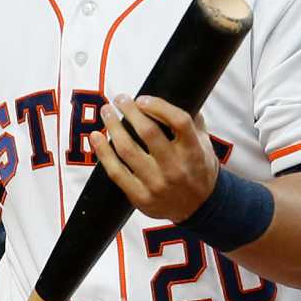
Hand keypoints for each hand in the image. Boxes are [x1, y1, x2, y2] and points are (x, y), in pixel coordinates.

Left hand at [90, 93, 220, 222]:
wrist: (200, 207)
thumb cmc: (199, 169)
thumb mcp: (205, 145)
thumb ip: (193, 121)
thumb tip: (177, 93)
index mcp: (194, 152)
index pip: (179, 121)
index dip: (158, 106)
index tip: (143, 99)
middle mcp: (176, 168)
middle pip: (148, 132)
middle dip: (130, 110)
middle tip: (120, 98)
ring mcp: (157, 184)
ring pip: (127, 150)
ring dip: (113, 126)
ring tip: (106, 111)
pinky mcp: (141, 197)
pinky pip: (116, 172)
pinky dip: (103, 152)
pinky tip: (96, 136)